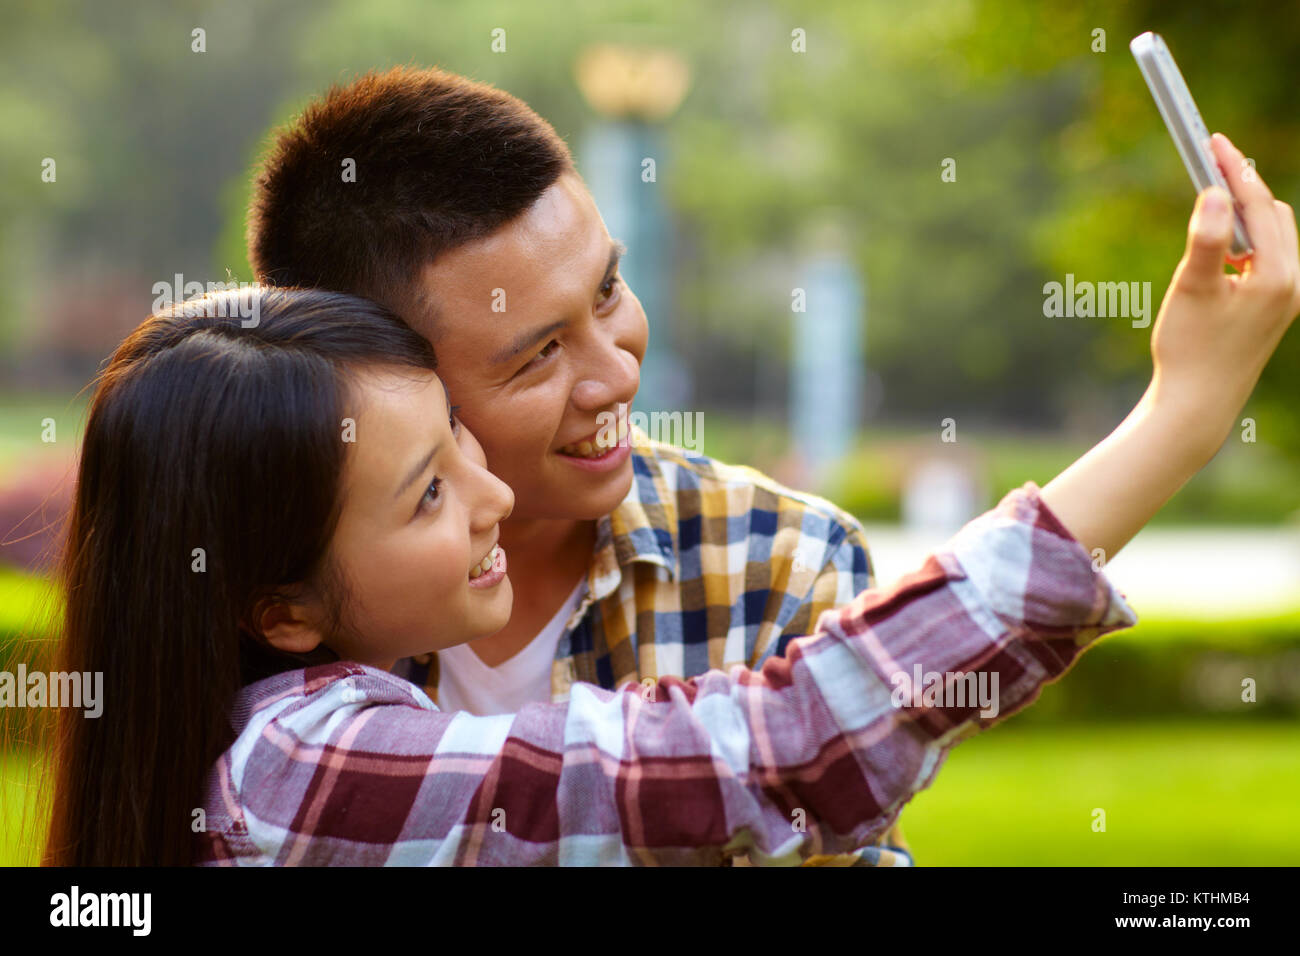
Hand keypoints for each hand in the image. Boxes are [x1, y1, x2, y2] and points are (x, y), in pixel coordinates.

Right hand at [1041, 134, 1298, 562]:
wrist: (1198, 405)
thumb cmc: (1191, 351)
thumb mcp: (1192, 290)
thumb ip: (1207, 239)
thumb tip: (1216, 192)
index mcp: (1278, 274)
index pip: (1258, 205)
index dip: (1234, 169)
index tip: (1212, 141)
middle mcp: (1293, 282)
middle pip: (1273, 214)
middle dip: (1244, 186)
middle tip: (1211, 160)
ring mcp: (1286, 296)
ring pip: (1273, 235)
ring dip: (1245, 214)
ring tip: (1215, 197)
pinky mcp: (1274, 308)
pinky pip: (1267, 257)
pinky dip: (1246, 241)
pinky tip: (1222, 250)